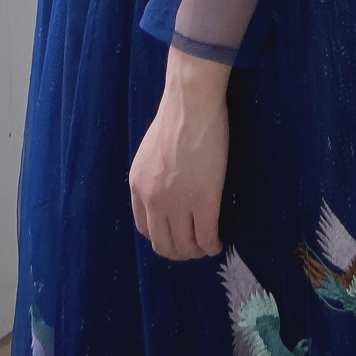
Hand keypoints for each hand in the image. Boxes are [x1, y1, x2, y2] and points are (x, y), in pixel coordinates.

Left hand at [129, 45, 229, 260]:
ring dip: (196, 251)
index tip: (176, 233)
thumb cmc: (176, 118)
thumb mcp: (150, 152)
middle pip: (163, 244)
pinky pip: (206, 236)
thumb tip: (167, 191)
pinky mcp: (204, 201)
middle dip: (179, 251)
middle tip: (194, 245)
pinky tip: (217, 242)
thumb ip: (153, 177)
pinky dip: (212, 245)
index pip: (144, 228)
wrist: (191, 104)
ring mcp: (178, 203)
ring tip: (206, 244)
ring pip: (184, 246)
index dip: (162, 236)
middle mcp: (153, 200)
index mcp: (138, 186)